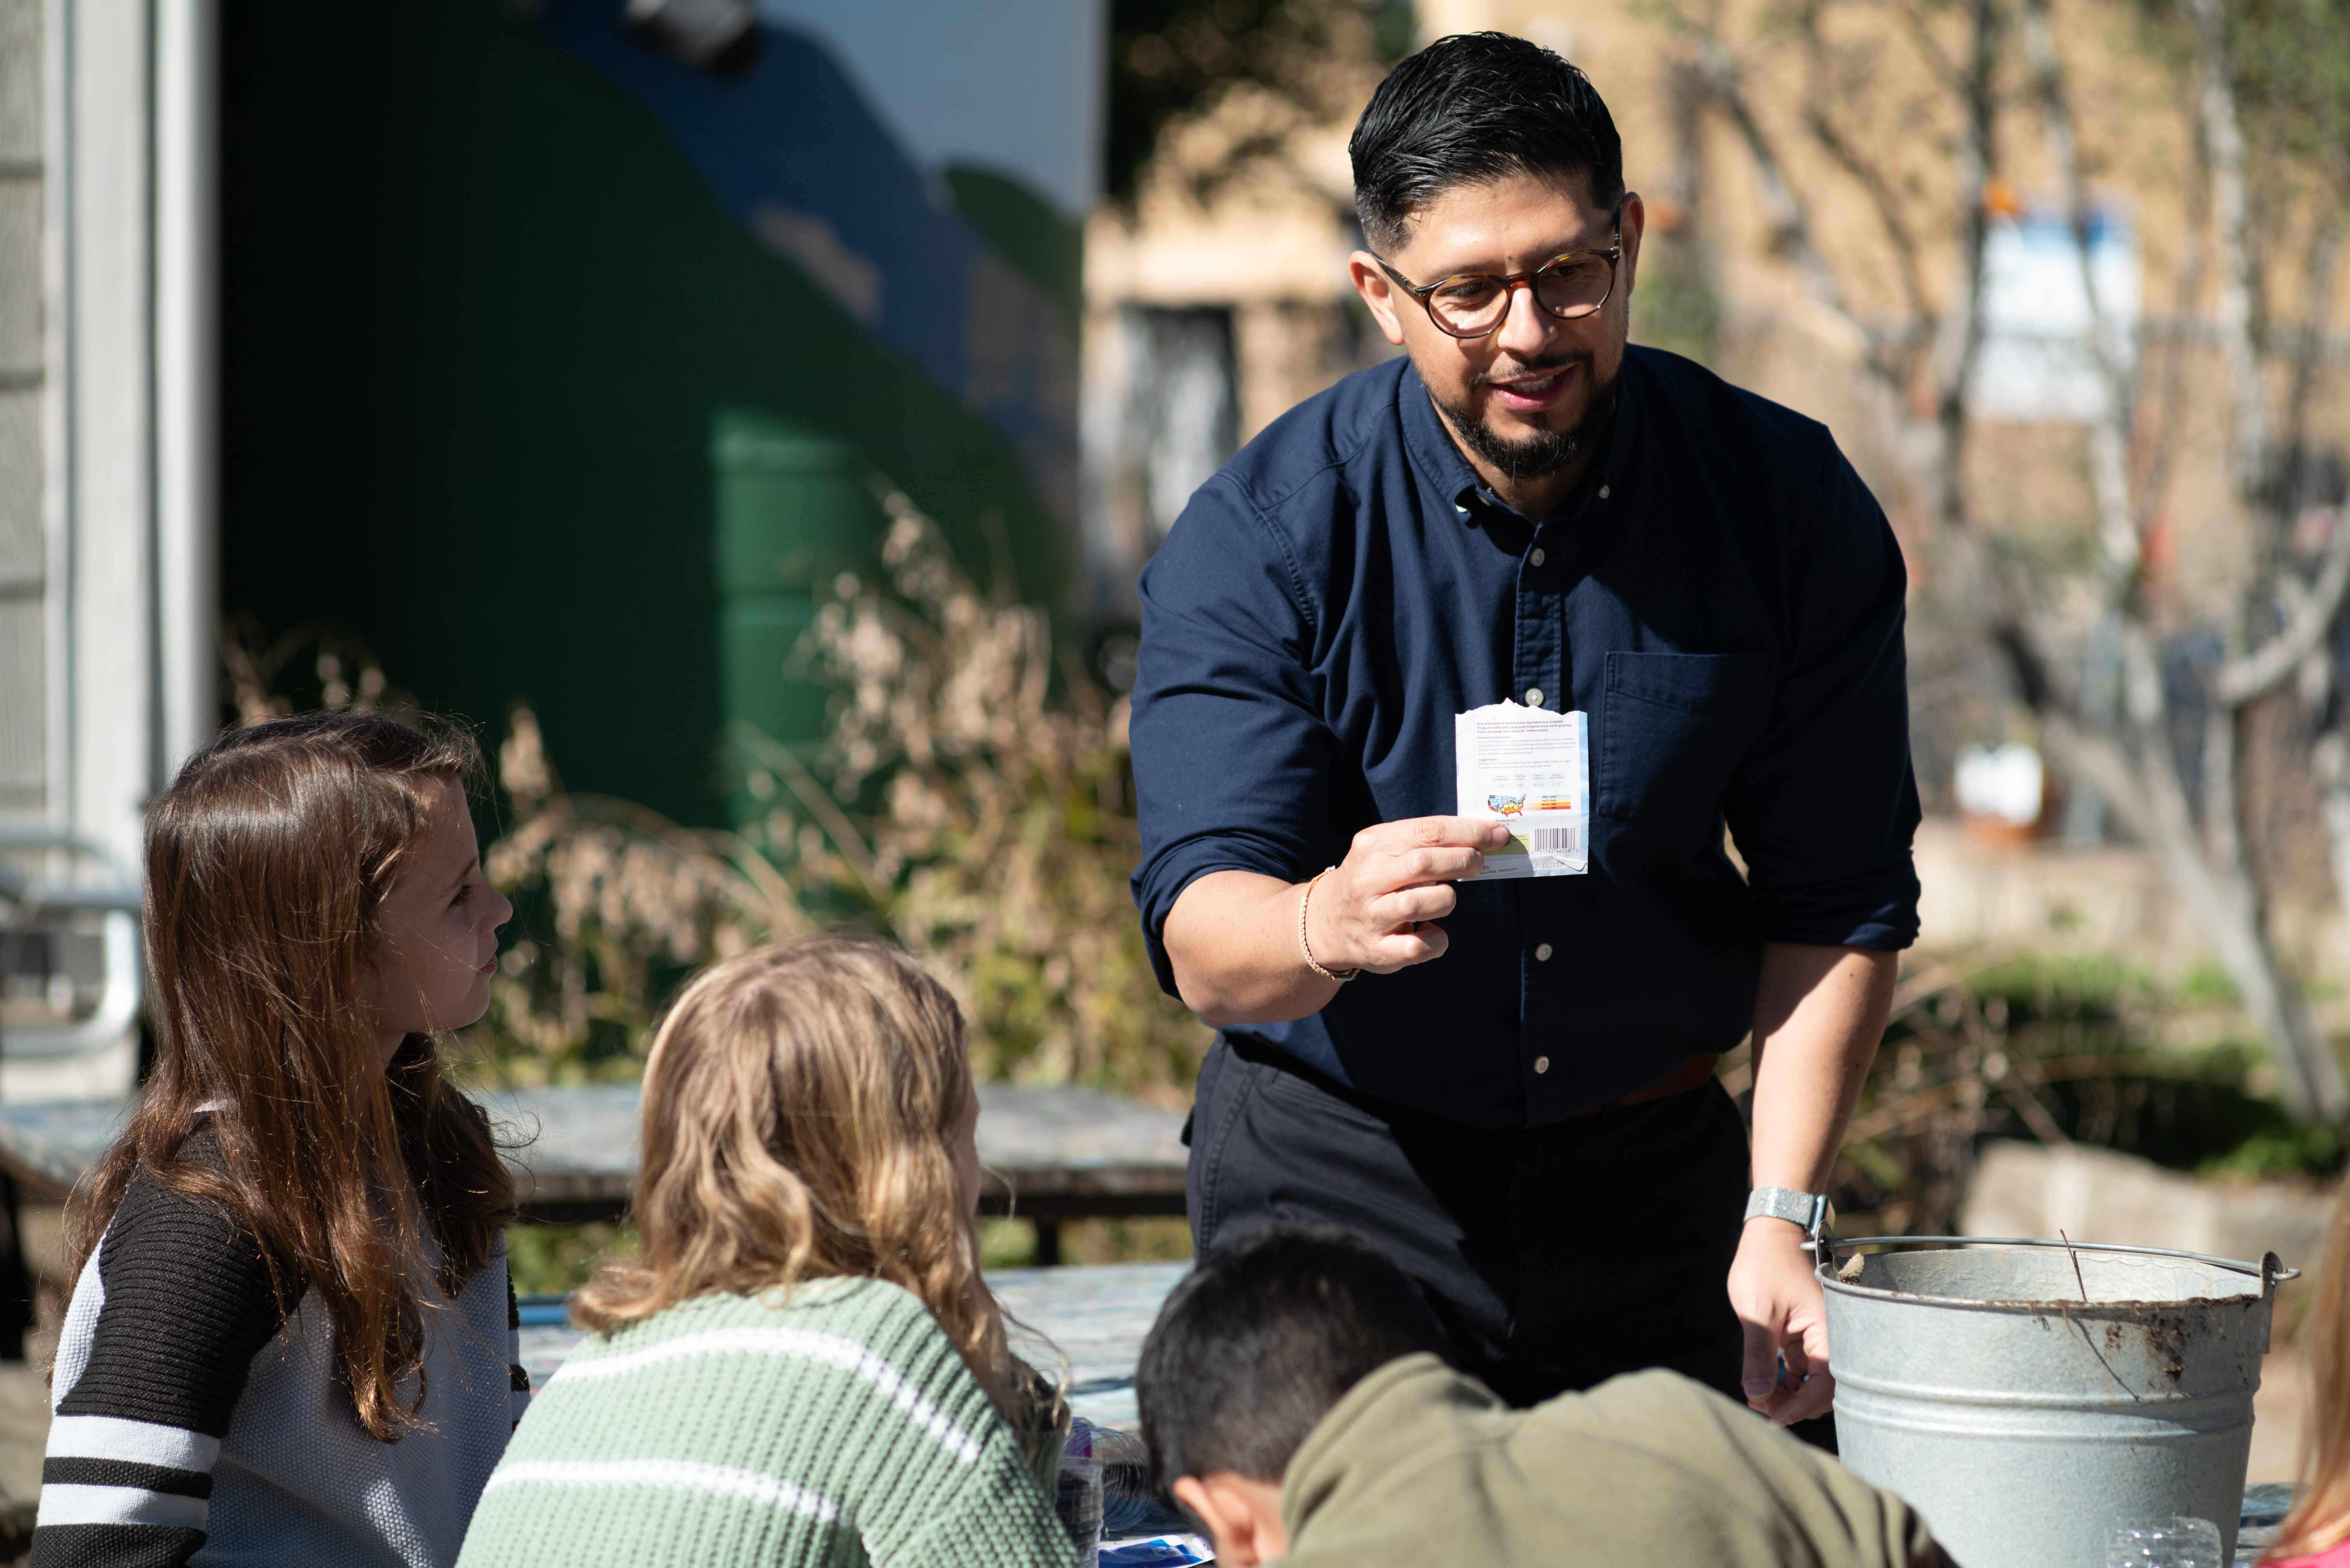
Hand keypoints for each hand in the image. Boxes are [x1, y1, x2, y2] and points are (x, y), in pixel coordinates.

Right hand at [1305, 817, 1511, 974]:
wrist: (1322, 924)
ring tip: (1444, 899)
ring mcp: (1371, 916)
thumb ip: (1424, 842)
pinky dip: (1435, 940)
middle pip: (1424, 863)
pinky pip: (1418, 947)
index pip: (1428, 831)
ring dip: (1446, 899)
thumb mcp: (1384, 849)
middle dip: (1464, 860)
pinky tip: (1431, 932)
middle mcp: (1368, 879)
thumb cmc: (1371, 881)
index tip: (1497, 835)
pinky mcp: (1376, 950)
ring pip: (1420, 903)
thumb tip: (1482, 838)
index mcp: (1373, 845)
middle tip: (1479, 863)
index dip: (1469, 832)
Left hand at [1728, 1219, 1834, 1425]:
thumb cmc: (1763, 1266)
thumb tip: (1758, 1395)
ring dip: (1789, 1396)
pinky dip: (1786, 1382)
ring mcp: (1817, 1338)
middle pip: (1823, 1390)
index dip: (1801, 1407)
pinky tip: (1765, 1384)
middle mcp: (1830, 1337)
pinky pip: (1802, 1370)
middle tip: (1761, 1408)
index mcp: (1828, 1330)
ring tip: (1759, 1398)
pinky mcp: (1803, 1337)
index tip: (1773, 1418)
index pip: (1825, 1384)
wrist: (1768, 1235)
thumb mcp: (1758, 1311)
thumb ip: (1759, 1354)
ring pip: (1812, 1383)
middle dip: (1795, 1405)